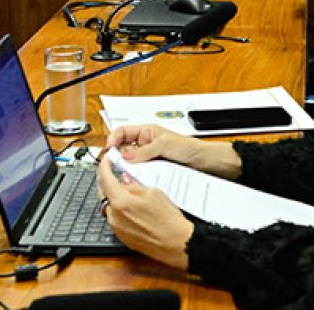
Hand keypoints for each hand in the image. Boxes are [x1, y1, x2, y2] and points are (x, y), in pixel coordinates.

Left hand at [97, 154, 193, 269]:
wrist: (176, 243)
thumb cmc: (168, 219)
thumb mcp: (153, 192)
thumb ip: (134, 185)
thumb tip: (125, 181)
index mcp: (121, 202)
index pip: (105, 179)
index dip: (104, 166)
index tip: (106, 160)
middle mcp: (114, 217)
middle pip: (102, 193)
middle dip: (106, 180)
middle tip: (112, 171)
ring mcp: (117, 229)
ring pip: (108, 206)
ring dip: (112, 195)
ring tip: (124, 188)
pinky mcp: (122, 237)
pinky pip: (115, 218)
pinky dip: (118, 208)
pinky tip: (130, 205)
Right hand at [105, 124, 241, 178]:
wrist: (205, 163)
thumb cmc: (189, 147)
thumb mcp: (165, 144)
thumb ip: (144, 150)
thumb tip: (126, 155)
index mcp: (146, 132)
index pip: (122, 132)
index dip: (113, 139)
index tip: (109, 149)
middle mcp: (145, 145)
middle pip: (123, 150)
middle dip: (117, 157)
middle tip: (112, 166)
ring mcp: (149, 160)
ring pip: (130, 164)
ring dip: (127, 169)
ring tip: (124, 175)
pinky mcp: (154, 172)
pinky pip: (140, 175)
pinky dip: (136, 178)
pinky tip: (136, 182)